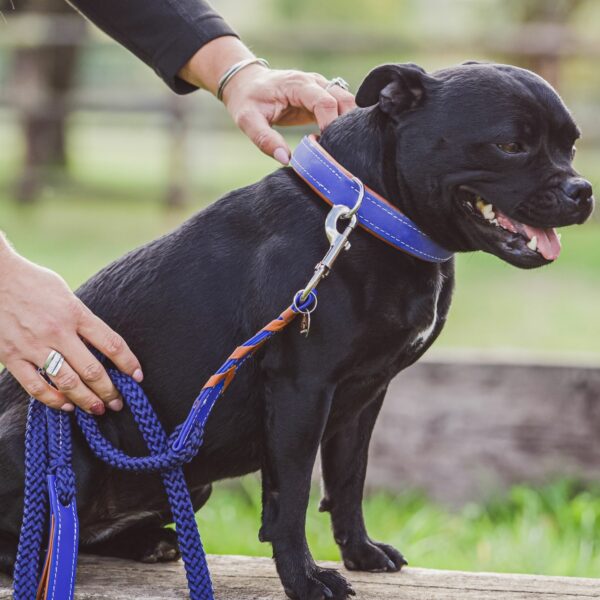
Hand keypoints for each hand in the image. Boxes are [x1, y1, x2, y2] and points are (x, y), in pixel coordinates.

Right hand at [0, 247, 142, 413]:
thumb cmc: (34, 282)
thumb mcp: (67, 294)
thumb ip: (82, 319)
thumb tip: (100, 345)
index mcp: (75, 313)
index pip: (111, 344)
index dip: (128, 363)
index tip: (138, 376)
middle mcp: (57, 331)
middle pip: (92, 369)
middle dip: (109, 390)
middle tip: (118, 403)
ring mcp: (33, 345)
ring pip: (67, 382)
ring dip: (86, 400)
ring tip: (98, 409)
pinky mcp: (11, 356)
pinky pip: (36, 386)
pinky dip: (53, 400)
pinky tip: (67, 405)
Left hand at [222, 65, 355, 163]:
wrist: (246, 83)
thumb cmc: (247, 100)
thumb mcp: (248, 120)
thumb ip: (265, 140)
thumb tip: (286, 160)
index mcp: (298, 84)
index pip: (325, 101)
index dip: (331, 124)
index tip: (327, 147)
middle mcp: (315, 82)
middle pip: (344, 100)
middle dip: (347, 125)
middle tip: (341, 152)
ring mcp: (322, 88)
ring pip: (349, 103)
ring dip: (350, 125)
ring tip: (341, 149)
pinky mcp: (323, 98)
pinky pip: (343, 109)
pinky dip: (345, 124)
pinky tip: (339, 143)